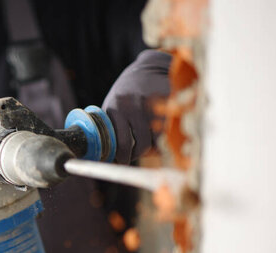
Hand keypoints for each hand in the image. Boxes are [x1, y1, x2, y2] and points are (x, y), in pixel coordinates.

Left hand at [102, 49, 171, 163]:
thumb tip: (106, 155)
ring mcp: (153, 104)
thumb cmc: (126, 93)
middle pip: (141, 144)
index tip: (120, 161)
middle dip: (137, 155)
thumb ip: (110, 126)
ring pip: (157, 140)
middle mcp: (133, 106)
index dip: (121, 157)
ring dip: (153, 147)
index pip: (120, 143)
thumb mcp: (112, 105)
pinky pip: (169, 129)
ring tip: (147, 145)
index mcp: (115, 108)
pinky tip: (159, 134)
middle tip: (134, 156)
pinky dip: (165, 137)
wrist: (148, 68)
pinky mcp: (169, 103)